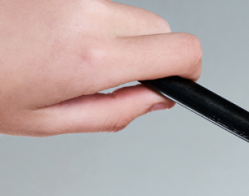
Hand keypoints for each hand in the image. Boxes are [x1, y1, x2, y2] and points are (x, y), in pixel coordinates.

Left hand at [0, 0, 201, 135]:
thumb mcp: (48, 121)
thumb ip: (116, 113)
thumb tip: (156, 100)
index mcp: (94, 60)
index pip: (183, 51)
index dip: (190, 70)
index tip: (180, 81)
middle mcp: (88, 17)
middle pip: (162, 28)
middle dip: (153, 54)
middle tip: (118, 76)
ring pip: (128, 14)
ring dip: (118, 36)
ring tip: (70, 56)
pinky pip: (94, 3)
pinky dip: (86, 21)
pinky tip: (51, 37)